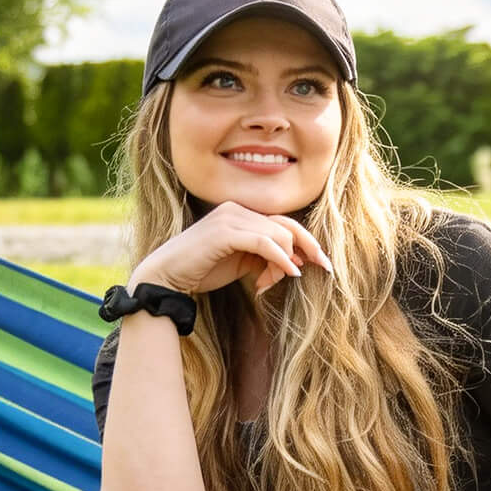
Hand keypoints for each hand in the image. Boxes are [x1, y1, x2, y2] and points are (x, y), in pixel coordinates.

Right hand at [132, 203, 332, 297]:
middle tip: (324, 268)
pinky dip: (280, 259)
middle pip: (286, 225)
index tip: (323, 262)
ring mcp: (230, 218)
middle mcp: (236, 209)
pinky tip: (288, 273)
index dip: (306, 241)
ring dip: (285, 262)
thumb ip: (265, 258)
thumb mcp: (241, 264)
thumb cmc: (201, 270)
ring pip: (278, 235)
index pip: (282, 223)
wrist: (165, 277)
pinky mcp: (225, 232)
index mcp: (240, 213)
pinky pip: (264, 243)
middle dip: (308, 247)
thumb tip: (297, 262)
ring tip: (274, 281)